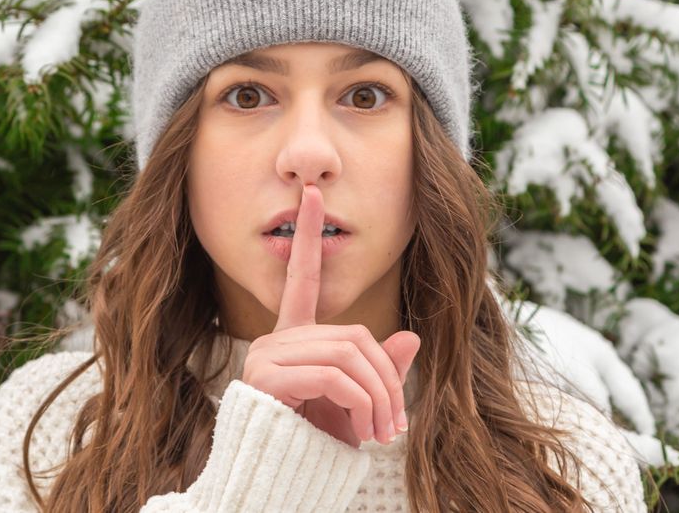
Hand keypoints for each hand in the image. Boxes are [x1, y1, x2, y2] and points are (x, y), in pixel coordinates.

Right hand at [240, 184, 420, 446]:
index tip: (313, 194)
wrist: (275, 486)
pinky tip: (365, 431)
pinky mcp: (266, 376)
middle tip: (397, 425)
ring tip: (385, 434)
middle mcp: (276, 340)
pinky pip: (335, 375)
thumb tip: (411, 337)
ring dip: (380, 397)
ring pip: (350, 353)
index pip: (302, 278)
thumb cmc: (311, 448)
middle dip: (387, 379)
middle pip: (354, 335)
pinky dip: (363, 403)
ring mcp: (267, 356)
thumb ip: (379, 372)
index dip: (307, 234)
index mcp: (293, 340)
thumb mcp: (356, 408)